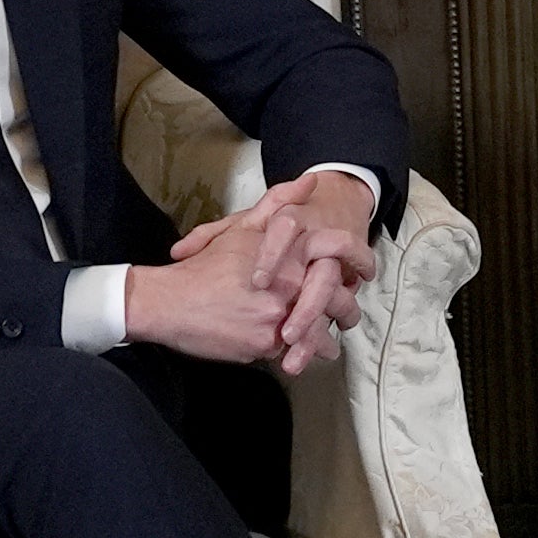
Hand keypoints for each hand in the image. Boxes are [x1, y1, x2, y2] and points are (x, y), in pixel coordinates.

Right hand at [141, 166, 377, 373]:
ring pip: (319, 332)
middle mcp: (289, 285)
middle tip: (350, 317)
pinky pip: (293, 352)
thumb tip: (311, 182)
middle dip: (348, 311)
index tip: (367, 272)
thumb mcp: (243, 228)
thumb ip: (279, 203)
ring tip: (329, 344)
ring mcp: (279, 317)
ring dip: (325, 339)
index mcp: (288, 254)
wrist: (169, 302)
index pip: (340, 252)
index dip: (361, 260)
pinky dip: (298, 354)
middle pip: (337, 299)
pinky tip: (298, 355)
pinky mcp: (266, 345)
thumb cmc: (207, 266)